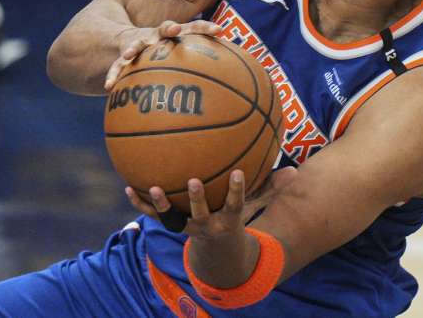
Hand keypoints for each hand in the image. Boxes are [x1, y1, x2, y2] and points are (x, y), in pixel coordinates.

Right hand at [104, 20, 222, 89]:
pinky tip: (109, 86)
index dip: (206, 27)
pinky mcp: (124, 56)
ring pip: (136, 45)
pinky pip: (118, 66)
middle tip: (175, 28)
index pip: (194, 27)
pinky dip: (114, 74)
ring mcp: (139, 43)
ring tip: (130, 54)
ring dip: (135, 48)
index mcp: (175, 33)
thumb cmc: (165, 52)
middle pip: (165, 29)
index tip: (219, 30)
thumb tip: (237, 79)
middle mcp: (157, 35)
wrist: (129, 40)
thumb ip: (202, 61)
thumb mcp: (181, 54)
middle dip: (170, 28)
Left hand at [124, 167, 297, 229]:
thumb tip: (295, 172)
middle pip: (201, 213)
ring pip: (172, 218)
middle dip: (197, 199)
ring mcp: (186, 226)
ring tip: (153, 187)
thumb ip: (271, 189)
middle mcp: (206, 225)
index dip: (237, 190)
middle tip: (193, 180)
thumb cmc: (237, 218)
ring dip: (162, 205)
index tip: (239, 172)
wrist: (217, 249)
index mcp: (228, 220)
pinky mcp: (171, 224)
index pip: (236, 205)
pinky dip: (140, 203)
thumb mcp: (256, 207)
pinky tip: (128, 186)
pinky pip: (153, 216)